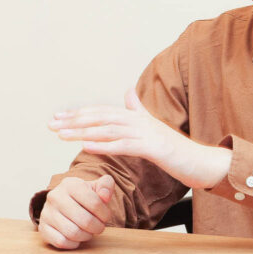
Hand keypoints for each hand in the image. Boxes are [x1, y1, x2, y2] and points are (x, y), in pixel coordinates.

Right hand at [37, 175, 113, 249]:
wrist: (62, 202)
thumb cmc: (83, 196)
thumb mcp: (96, 186)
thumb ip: (106, 186)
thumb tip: (105, 196)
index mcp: (70, 184)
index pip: (95, 203)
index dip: (105, 214)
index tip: (105, 216)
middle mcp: (55, 197)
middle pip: (85, 220)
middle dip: (97, 227)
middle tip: (99, 227)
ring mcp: (47, 213)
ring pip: (73, 233)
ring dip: (86, 236)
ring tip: (89, 231)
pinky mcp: (43, 228)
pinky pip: (61, 242)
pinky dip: (73, 243)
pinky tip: (77, 238)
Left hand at [48, 89, 230, 189]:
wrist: (201, 162)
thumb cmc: (176, 149)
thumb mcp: (154, 126)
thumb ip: (139, 109)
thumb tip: (127, 91)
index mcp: (137, 116)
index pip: (102, 112)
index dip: (78, 114)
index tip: (57, 118)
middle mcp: (139, 120)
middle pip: (100, 117)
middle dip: (73, 120)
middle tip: (50, 124)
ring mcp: (146, 132)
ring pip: (108, 129)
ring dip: (82, 131)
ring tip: (61, 134)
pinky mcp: (153, 147)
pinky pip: (124, 145)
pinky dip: (104, 144)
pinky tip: (86, 146)